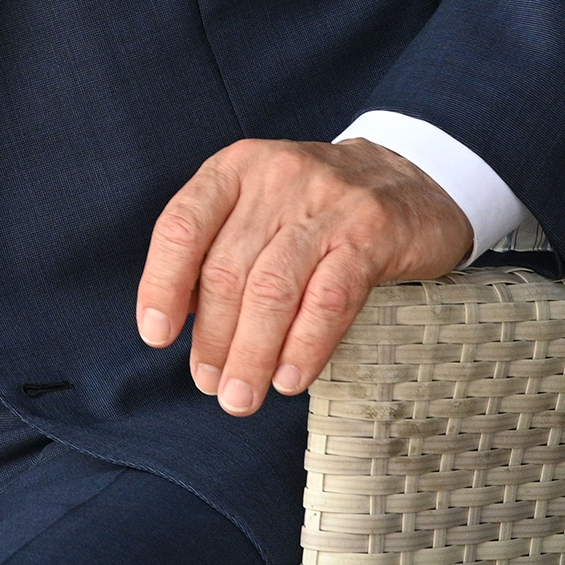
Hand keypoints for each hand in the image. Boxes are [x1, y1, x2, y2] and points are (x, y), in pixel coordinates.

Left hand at [136, 137, 472, 416]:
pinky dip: (304, 346)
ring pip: (273, 290)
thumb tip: (181, 317)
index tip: (156, 336)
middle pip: (227, 269)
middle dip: (212, 337)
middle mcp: (275, 178)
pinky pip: (329, 300)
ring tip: (240, 395)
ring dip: (252, 352)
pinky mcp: (371, 235)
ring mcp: (325, 205)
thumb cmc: (313, 206)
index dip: (162, 285)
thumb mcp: (259, 204)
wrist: (409, 181)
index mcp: (234, 168)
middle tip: (208, 383)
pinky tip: (289, 378)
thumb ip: (219, 247)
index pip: (181, 227)